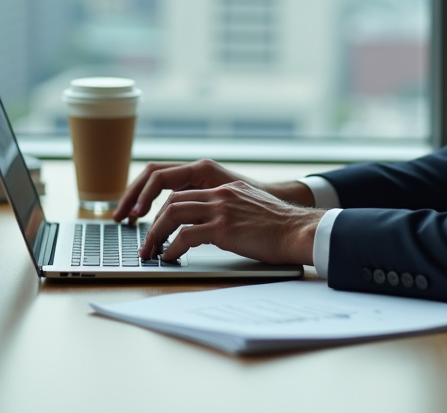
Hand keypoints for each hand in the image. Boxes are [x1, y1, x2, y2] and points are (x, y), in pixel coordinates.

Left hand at [139, 181, 321, 265]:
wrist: (300, 232)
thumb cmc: (281, 229)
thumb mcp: (252, 210)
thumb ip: (232, 212)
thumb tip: (213, 230)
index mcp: (226, 189)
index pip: (184, 192)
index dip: (163, 208)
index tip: (153, 224)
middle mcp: (221, 194)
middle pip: (173, 200)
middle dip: (153, 222)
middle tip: (146, 242)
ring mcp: (222, 209)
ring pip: (172, 213)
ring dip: (156, 234)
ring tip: (150, 252)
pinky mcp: (224, 228)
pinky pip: (185, 235)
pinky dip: (172, 248)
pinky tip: (170, 258)